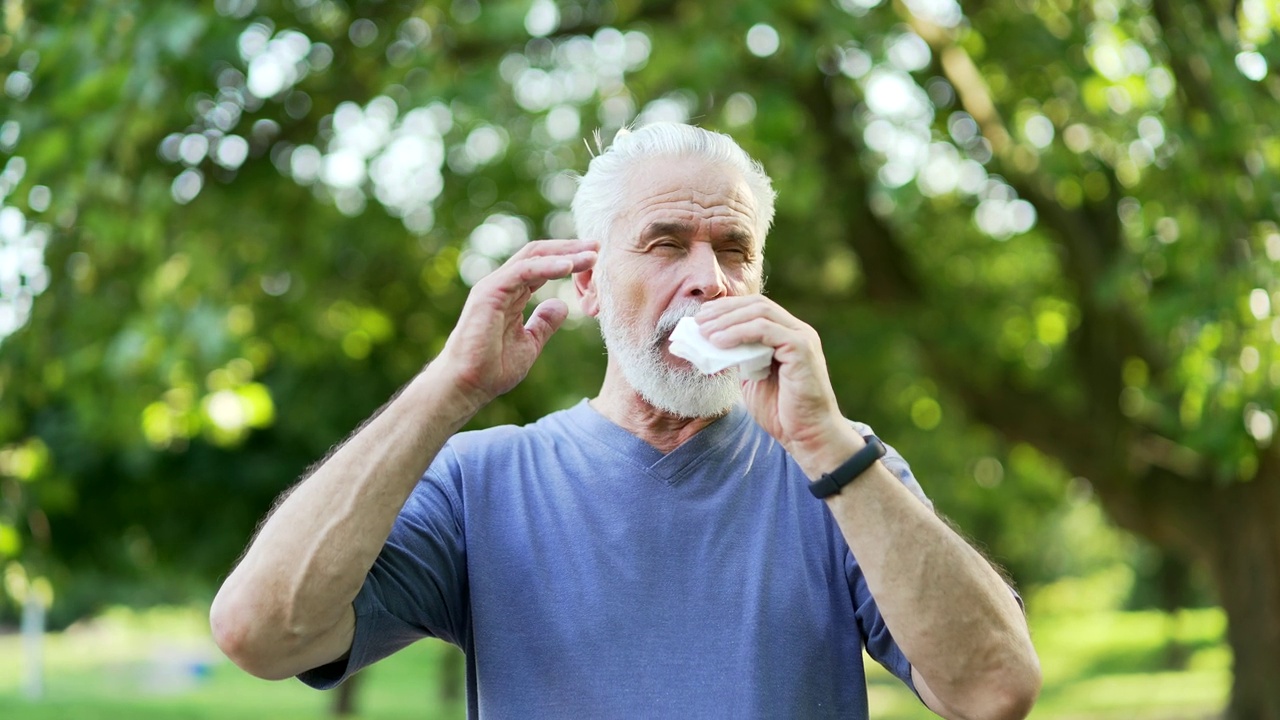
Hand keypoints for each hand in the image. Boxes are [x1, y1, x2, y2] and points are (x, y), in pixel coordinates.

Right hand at [435, 239, 597, 411]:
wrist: (467, 385)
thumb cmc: (492, 368)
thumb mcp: (530, 343)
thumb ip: (544, 323)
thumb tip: (561, 305)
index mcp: (513, 294)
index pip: (544, 266)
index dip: (570, 260)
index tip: (597, 260)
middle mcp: (504, 285)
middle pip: (541, 255)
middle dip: (571, 249)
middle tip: (599, 248)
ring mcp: (495, 286)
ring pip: (534, 257)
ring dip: (565, 253)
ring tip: (592, 255)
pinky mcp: (490, 292)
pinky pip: (523, 271)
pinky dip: (548, 266)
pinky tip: (569, 266)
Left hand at [694, 295, 861, 471]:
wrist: (806, 436)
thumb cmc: (782, 412)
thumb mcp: (753, 379)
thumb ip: (741, 358)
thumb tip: (713, 343)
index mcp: (788, 335)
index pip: (756, 308)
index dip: (728, 308)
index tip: (702, 316)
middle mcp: (798, 331)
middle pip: (757, 305)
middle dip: (724, 310)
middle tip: (698, 320)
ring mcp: (802, 337)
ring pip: (760, 313)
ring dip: (727, 320)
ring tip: (704, 332)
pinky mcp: (801, 349)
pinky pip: (765, 330)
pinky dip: (739, 333)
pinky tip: (719, 342)